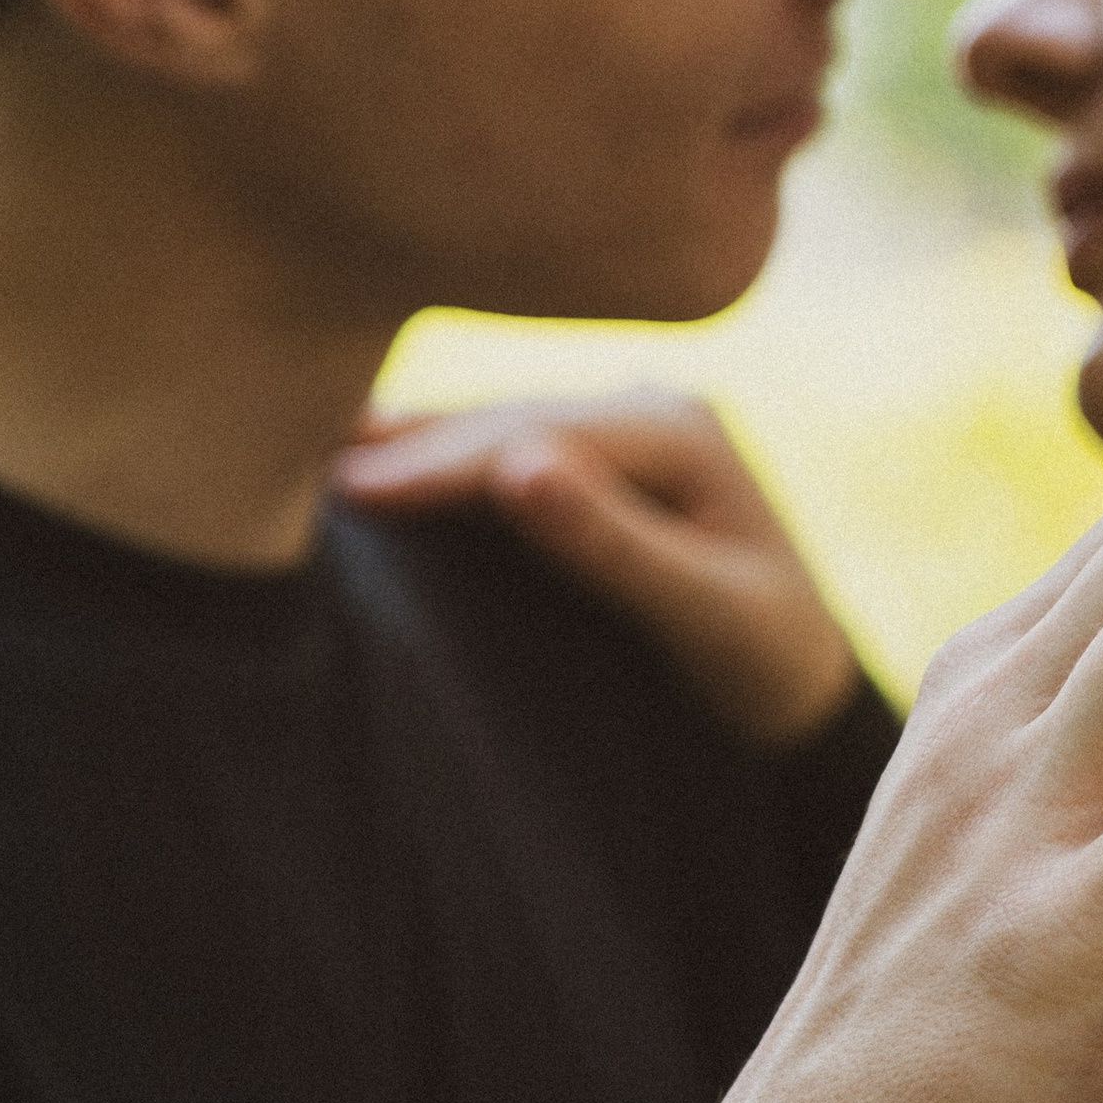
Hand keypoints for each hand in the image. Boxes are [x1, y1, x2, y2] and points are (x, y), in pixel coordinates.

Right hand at [333, 393, 858, 746]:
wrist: (805, 694)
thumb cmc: (765, 665)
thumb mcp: (703, 614)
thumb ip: (614, 543)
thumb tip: (516, 463)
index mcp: (681, 431)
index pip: (534, 436)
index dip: (439, 461)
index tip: (350, 485)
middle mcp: (653, 408)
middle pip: (508, 419)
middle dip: (410, 443)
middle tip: (296, 460)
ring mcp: (627, 428)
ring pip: (499, 426)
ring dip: (415, 440)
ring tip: (313, 447)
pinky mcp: (606, 460)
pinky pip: (509, 449)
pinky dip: (442, 455)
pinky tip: (375, 455)